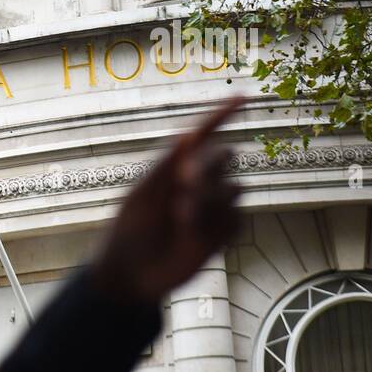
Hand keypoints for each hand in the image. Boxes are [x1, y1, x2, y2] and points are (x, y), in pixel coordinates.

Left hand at [93, 97, 243, 304]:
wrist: (133, 274)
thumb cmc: (128, 231)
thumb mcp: (139, 197)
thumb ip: (163, 168)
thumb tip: (184, 135)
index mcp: (175, 167)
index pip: (202, 134)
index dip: (222, 114)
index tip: (243, 96)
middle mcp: (199, 182)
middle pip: (225, 156)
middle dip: (207, 168)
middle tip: (183, 184)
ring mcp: (214, 207)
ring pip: (235, 188)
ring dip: (209, 201)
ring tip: (181, 219)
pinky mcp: (223, 232)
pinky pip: (237, 218)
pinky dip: (216, 226)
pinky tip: (194, 238)